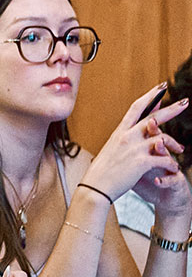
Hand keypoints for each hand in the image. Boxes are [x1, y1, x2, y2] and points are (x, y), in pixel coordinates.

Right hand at [80, 87, 188, 205]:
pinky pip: (165, 159)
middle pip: (154, 118)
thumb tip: (132, 133)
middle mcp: (127, 137)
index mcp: (119, 133)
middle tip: (186, 102)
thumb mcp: (110, 150)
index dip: (150, 96)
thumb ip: (124, 140)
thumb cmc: (101, 172)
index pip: (136, 108)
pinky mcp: (141, 162)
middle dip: (172, 109)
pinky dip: (172, 164)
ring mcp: (134, 149)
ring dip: (175, 144)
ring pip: (163, 139)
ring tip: (181, 150)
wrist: (95, 188)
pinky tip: (174, 168)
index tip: (161, 88)